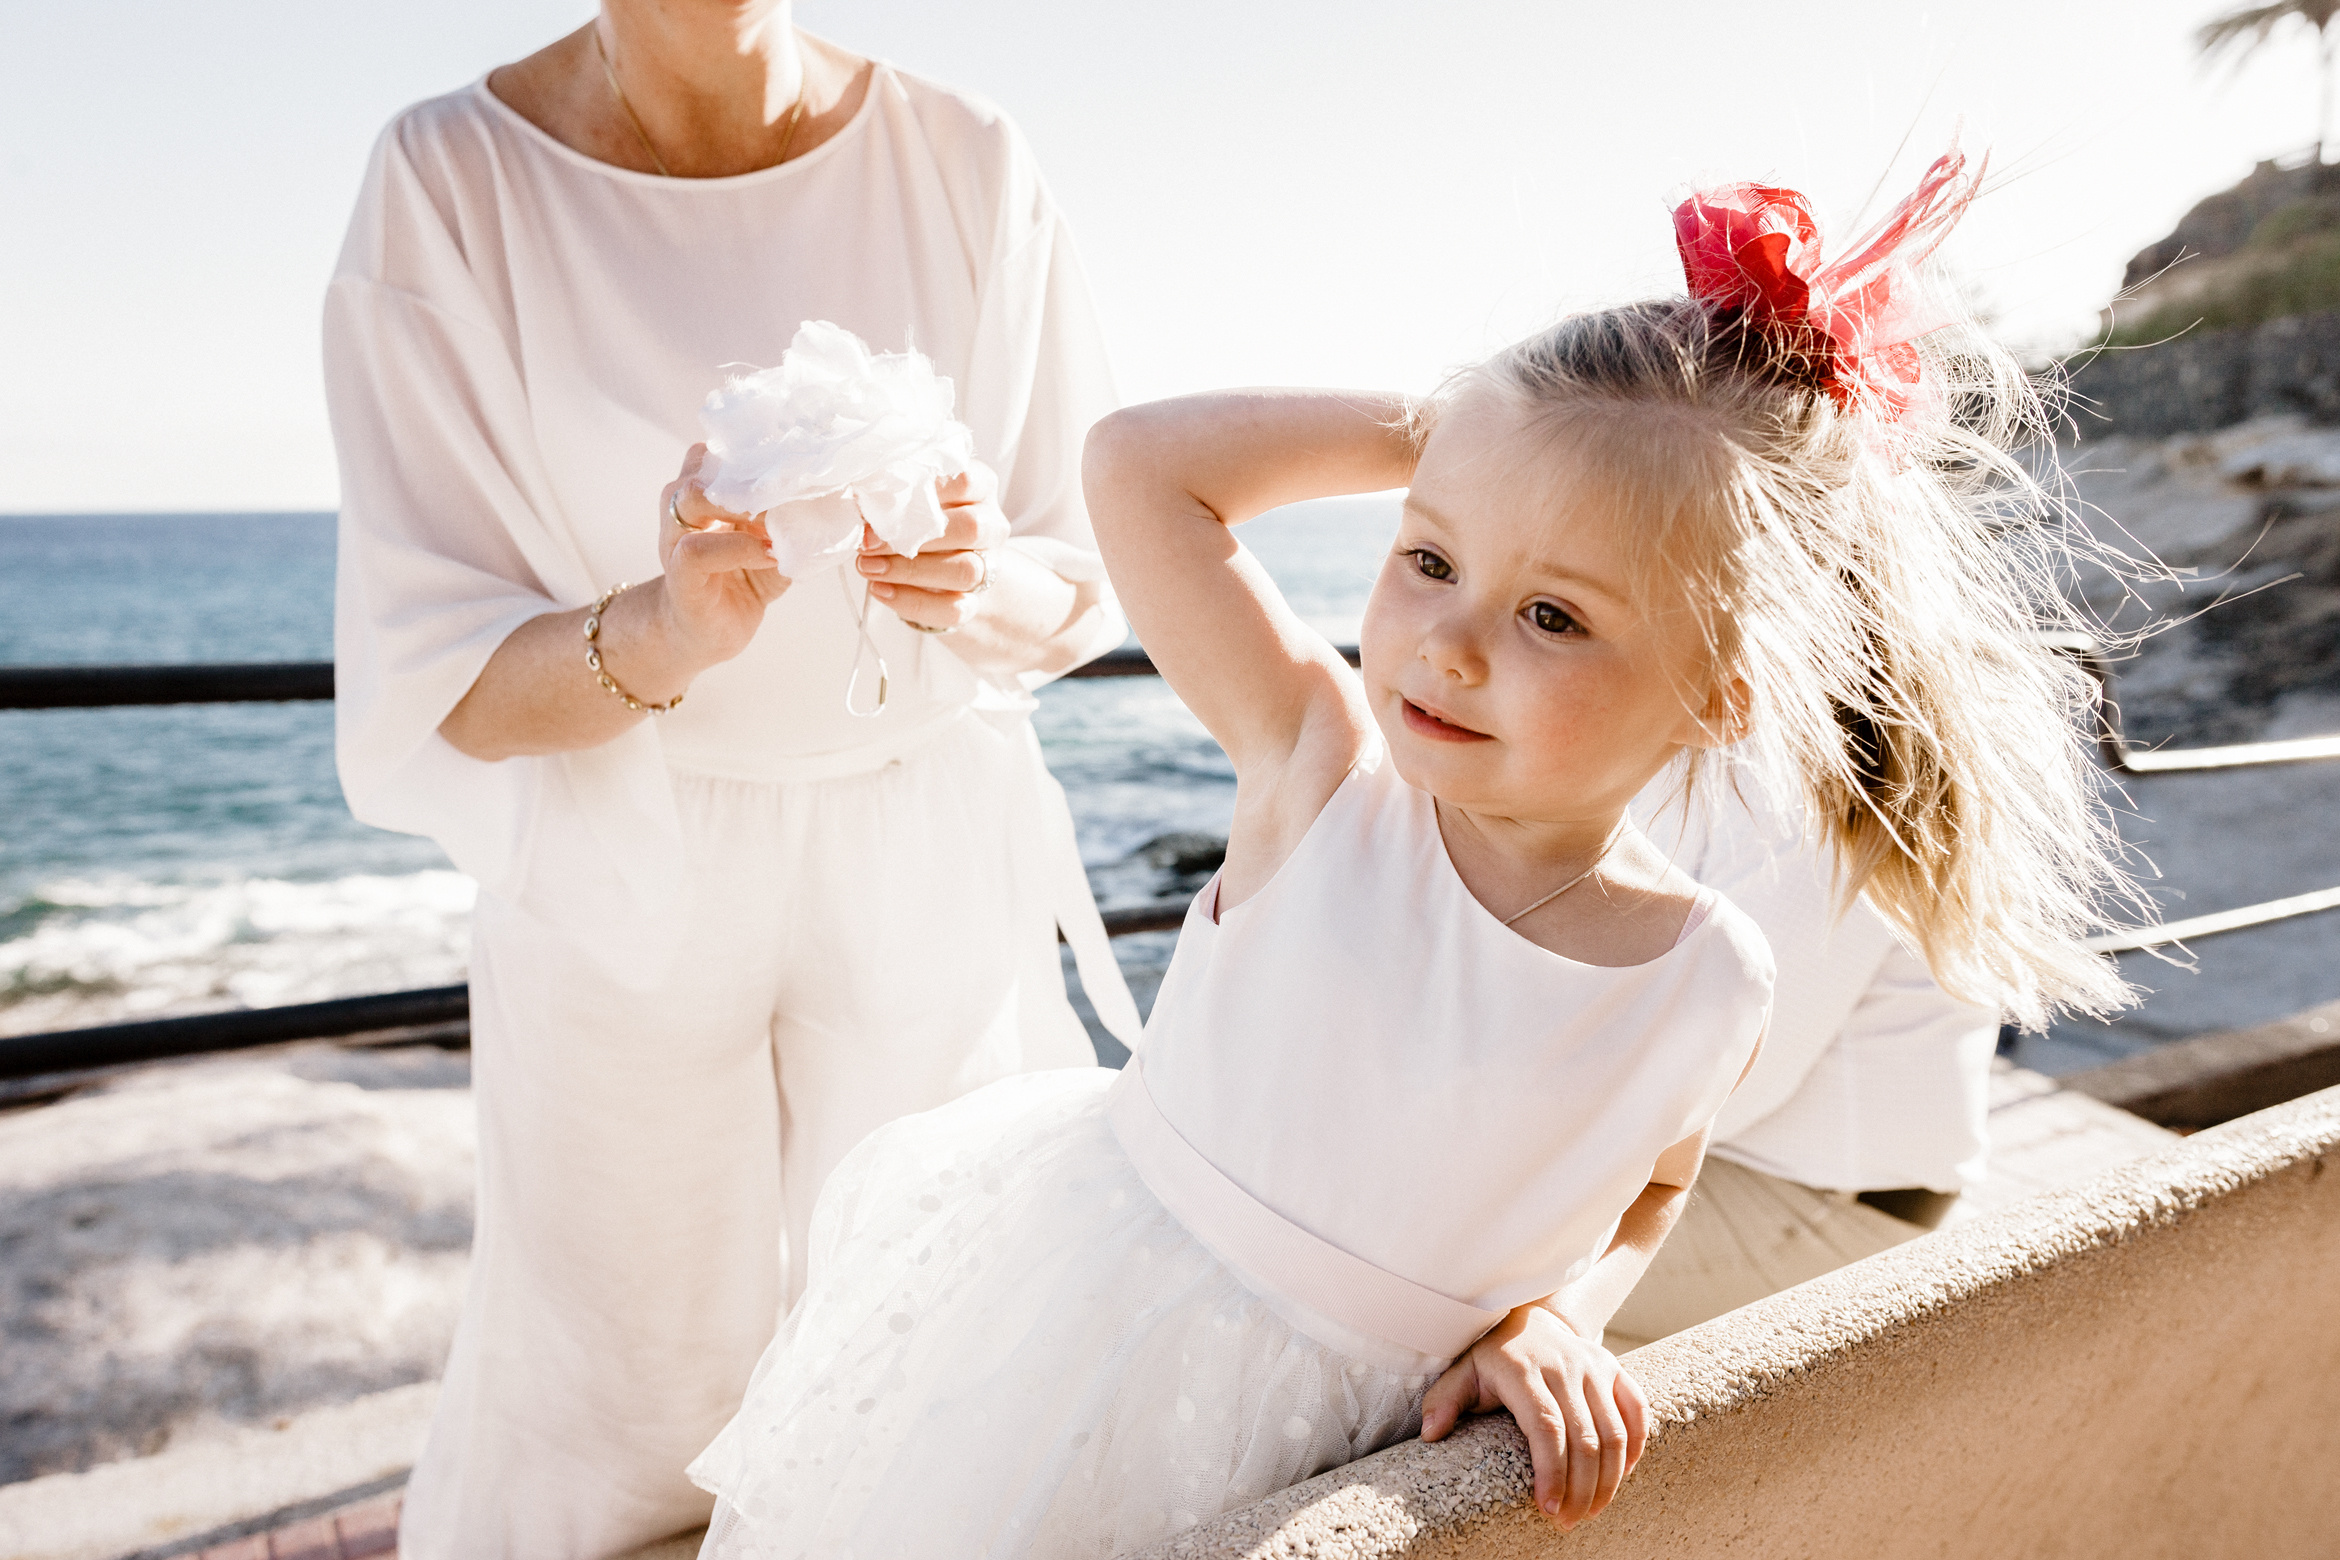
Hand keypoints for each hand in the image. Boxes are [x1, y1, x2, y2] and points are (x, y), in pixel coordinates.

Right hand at [656, 444, 787, 665]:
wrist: (707, 633)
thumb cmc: (741, 582)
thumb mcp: (771, 544)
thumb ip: (789, 521)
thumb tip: (833, 500)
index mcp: (705, 494)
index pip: (720, 454)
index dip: (756, 456)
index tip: (796, 467)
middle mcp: (684, 510)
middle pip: (704, 466)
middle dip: (750, 476)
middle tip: (789, 493)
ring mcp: (676, 539)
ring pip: (692, 497)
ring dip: (741, 507)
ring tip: (776, 526)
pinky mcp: (679, 574)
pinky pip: (697, 550)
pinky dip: (739, 549)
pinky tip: (770, 556)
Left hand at [855, 462, 1009, 631]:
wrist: (946, 565)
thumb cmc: (923, 521)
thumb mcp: (914, 499)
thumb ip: (897, 500)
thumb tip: (864, 510)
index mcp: (981, 489)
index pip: (966, 481)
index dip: (925, 491)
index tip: (883, 502)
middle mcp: (991, 525)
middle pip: (970, 528)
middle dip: (914, 536)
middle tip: (869, 541)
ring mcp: (988, 566)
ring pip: (965, 571)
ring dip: (910, 570)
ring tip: (869, 566)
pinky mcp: (975, 602)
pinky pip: (953, 609)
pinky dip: (913, 602)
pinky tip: (882, 590)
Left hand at [1419, 1303, 1648, 1531]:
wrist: (1528, 1318)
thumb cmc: (1491, 1357)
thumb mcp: (1462, 1372)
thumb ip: (1444, 1400)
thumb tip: (1431, 1435)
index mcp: (1523, 1369)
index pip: (1546, 1428)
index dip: (1552, 1472)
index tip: (1548, 1509)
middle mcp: (1564, 1365)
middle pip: (1585, 1439)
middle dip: (1581, 1489)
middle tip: (1568, 1522)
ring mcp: (1594, 1365)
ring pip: (1615, 1433)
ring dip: (1608, 1481)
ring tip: (1590, 1512)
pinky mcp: (1615, 1368)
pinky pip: (1637, 1413)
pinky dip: (1635, 1449)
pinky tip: (1620, 1479)